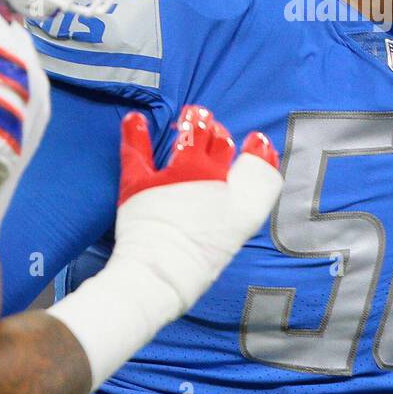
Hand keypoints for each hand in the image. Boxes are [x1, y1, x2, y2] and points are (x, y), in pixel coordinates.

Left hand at [112, 105, 280, 309]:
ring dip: (192, 122)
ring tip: (190, 116)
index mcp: (233, 192)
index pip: (254, 158)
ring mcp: (172, 176)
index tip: (255, 142)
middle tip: (213, 130)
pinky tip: (135, 119)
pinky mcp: (139, 182)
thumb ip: (254, 193)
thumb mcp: (240, 228)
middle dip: (218, 133)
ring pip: (188, 135)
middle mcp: (206, 176)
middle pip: (219, 140)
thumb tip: (257, 164)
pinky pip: (136, 149)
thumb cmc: (202, 262)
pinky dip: (134, 132)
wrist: (161, 277)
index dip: (257, 148)